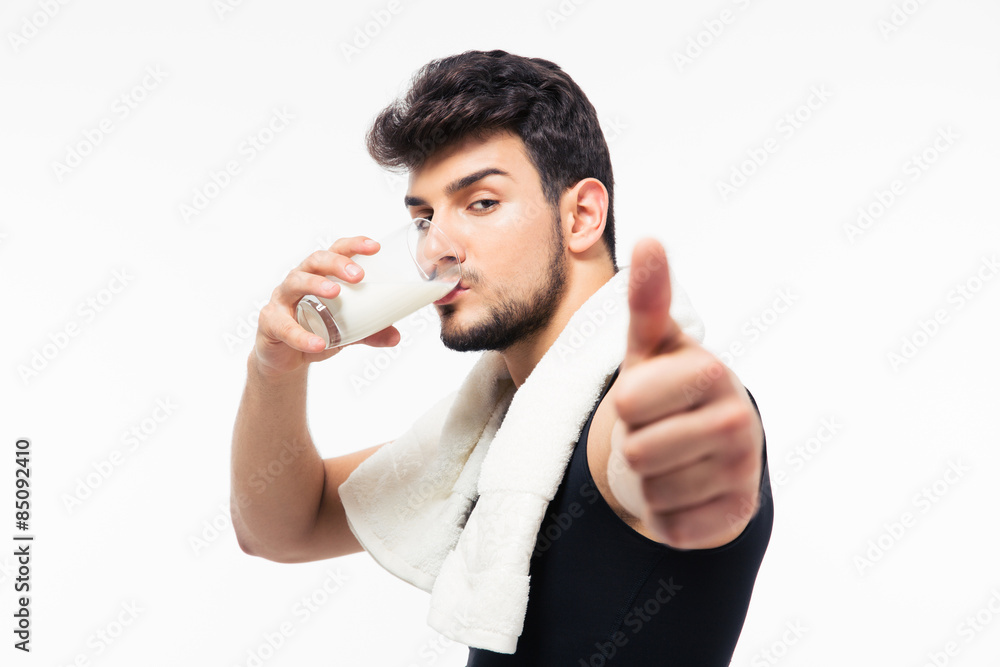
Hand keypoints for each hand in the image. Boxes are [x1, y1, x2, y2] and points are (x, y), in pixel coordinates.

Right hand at [252, 236, 400, 376]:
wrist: (284, 357)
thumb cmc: (315, 329)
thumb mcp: (347, 332)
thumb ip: (370, 333)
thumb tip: (395, 336)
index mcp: (320, 274)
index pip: (336, 251)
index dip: (354, 245)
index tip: (375, 247)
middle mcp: (300, 279)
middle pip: (316, 260)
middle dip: (337, 263)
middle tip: (358, 276)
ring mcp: (282, 299)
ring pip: (295, 282)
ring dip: (316, 284)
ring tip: (335, 292)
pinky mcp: (270, 322)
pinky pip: (285, 326)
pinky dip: (302, 336)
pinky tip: (318, 343)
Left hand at [607, 238, 763, 549]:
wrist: (704, 450)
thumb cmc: (667, 390)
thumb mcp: (650, 347)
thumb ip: (648, 299)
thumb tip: (649, 240)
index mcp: (712, 373)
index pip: (629, 402)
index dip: (624, 405)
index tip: (646, 397)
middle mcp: (738, 420)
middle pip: (637, 451)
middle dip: (633, 446)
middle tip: (656, 432)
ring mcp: (743, 471)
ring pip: (652, 492)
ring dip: (647, 482)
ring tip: (669, 461)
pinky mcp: (737, 516)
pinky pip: (671, 527)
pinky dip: (665, 516)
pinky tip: (683, 494)